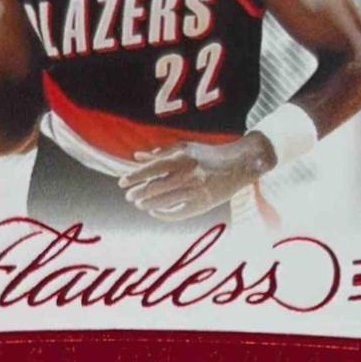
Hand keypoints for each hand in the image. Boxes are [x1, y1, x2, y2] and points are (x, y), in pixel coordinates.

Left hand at [117, 132, 274, 221]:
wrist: (239, 165)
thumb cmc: (207, 154)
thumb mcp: (184, 147)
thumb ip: (160, 152)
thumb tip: (136, 156)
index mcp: (183, 158)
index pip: (153, 168)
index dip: (135, 176)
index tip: (121, 183)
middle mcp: (189, 174)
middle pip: (156, 186)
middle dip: (139, 192)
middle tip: (129, 196)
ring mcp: (196, 190)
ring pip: (165, 201)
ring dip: (148, 204)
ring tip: (138, 204)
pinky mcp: (203, 204)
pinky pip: (178, 213)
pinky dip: (164, 214)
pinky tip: (154, 212)